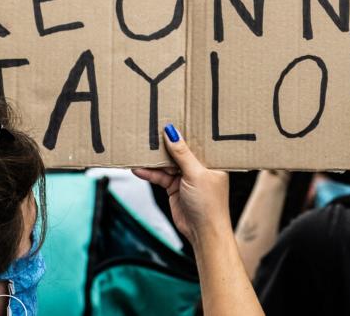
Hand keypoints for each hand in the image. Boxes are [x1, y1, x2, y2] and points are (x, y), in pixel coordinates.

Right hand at [133, 124, 231, 248]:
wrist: (203, 232)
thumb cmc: (209, 204)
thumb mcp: (196, 174)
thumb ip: (182, 154)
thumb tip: (172, 132)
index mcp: (211, 160)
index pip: (196, 141)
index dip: (184, 130)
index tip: (169, 117)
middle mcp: (199, 167)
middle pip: (179, 151)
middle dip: (164, 144)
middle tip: (149, 132)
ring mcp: (186, 177)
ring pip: (166, 164)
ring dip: (153, 160)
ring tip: (138, 150)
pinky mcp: (174, 188)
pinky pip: (160, 177)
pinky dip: (149, 173)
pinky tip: (138, 169)